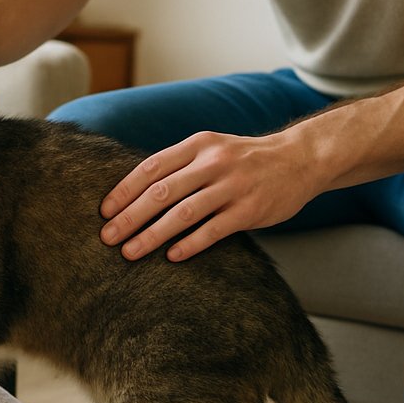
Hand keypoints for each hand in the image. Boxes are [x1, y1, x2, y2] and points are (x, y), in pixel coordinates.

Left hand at [99, 129, 321, 260]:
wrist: (300, 158)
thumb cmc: (244, 160)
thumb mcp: (211, 149)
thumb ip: (179, 166)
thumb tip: (134, 193)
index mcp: (197, 145)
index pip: (151, 168)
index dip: (124, 191)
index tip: (104, 212)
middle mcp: (212, 163)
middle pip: (161, 192)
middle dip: (129, 217)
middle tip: (107, 238)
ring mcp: (232, 186)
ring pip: (182, 213)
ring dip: (151, 235)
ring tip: (129, 252)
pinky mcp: (249, 210)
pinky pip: (212, 230)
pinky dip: (189, 245)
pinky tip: (170, 257)